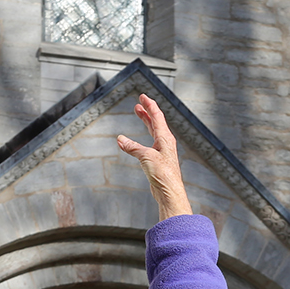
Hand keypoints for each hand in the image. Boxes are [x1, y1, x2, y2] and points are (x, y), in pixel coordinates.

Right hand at [117, 94, 192, 220]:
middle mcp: (165, 143)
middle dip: (147, 111)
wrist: (169, 192)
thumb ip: (133, 147)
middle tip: (139, 103)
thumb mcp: (146, 157)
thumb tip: (120, 139)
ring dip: (146, 121)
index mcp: (165, 138)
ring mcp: (162, 151)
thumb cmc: (163, 174)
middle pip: (156, 122)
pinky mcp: (158, 160)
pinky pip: (149, 143)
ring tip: (139, 113)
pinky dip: (142, 136)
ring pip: (153, 131)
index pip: (157, 116)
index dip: (149, 105)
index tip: (143, 96)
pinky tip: (137, 139)